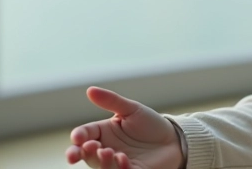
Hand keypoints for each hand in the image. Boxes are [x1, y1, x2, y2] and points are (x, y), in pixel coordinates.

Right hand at [66, 86, 184, 168]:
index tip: (78, 137)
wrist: (172, 139)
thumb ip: (111, 101)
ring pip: (101, 166)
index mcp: (103, 133)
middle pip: (87, 154)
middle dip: (81, 153)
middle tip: (84, 149)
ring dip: (101, 162)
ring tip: (108, 152)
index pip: (85, 134)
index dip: (79, 136)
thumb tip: (90, 90)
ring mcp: (117, 163)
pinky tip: (123, 160)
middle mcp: (107, 149)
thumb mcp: (131, 109)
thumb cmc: (150, 124)